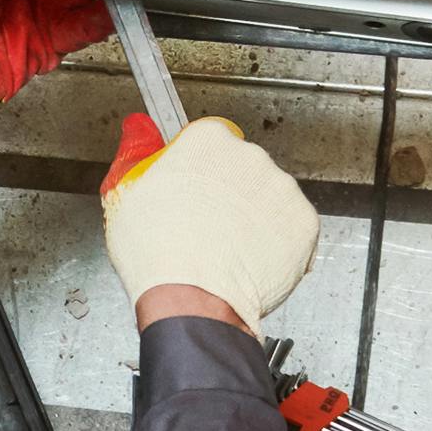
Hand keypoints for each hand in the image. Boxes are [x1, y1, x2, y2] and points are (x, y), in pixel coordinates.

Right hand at [99, 114, 317, 330]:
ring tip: (229, 248)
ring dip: (255, 217)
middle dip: (230, 193)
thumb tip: (137, 129)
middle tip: (207, 226)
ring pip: (269, 198)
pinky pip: (291, 227)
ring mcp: (281, 188)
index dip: (199, 170)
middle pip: (242, 169)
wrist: (193, 301)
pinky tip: (252, 259)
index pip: (210, 141)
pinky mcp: (304, 222)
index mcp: (207, 141)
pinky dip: (277, 242)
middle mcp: (249, 156)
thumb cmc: (158, 255)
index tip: (192, 189)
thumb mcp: (127, 196)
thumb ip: (137, 155)